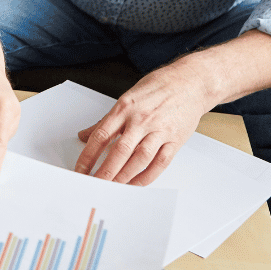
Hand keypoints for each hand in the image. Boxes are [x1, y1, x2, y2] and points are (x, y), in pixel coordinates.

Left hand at [75, 58, 210, 184]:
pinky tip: (135, 184)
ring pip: (140, 158)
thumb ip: (106, 120)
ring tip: (113, 187)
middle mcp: (141, 119)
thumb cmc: (158, 88)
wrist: (190, 82)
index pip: (101, 136)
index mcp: (124, 108)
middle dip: (105, 172)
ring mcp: (159, 130)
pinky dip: (147, 176)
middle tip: (95, 185)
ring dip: (125, 176)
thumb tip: (85, 136)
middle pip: (120, 151)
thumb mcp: (127, 98)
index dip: (88, 156)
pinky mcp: (175, 139)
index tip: (80, 170)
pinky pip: (160, 162)